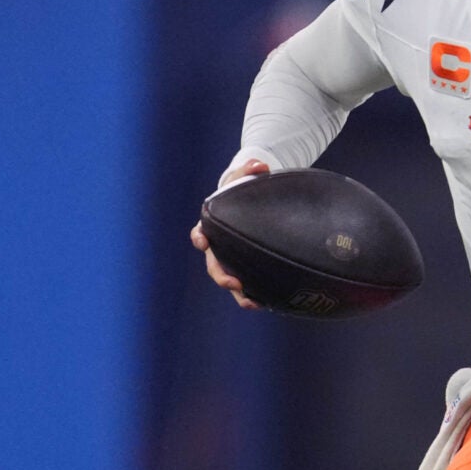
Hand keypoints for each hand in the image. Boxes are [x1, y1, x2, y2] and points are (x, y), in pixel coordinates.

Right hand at [191, 156, 269, 309]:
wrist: (256, 202)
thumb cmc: (246, 189)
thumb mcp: (246, 176)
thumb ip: (250, 169)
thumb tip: (261, 166)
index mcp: (213, 226)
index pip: (200, 233)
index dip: (200, 238)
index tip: (203, 241)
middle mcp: (221, 246)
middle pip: (215, 265)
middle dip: (222, 276)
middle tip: (234, 283)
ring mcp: (235, 259)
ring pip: (232, 280)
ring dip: (240, 294)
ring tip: (252, 303)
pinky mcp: (250, 267)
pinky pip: (252, 284)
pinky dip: (258, 294)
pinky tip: (270, 303)